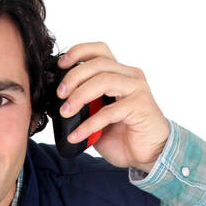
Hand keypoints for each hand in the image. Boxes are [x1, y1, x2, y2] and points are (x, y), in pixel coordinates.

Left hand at [55, 41, 169, 172]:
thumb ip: (82, 108)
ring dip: (80, 95)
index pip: (99, 51)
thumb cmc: (124, 135)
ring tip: (65, 112)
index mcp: (119, 73)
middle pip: (99, 64)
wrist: (150, 154)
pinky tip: (76, 135)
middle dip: (74, 77)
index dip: (78, 52)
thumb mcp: (96, 119)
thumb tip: (54, 106)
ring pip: (105, 80)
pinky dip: (88, 124)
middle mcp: (130, 76)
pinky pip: (109, 111)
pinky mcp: (141, 106)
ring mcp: (137, 90)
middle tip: (59, 95)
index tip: (60, 65)